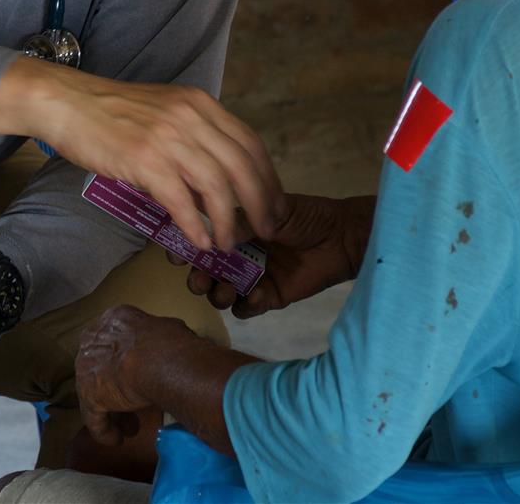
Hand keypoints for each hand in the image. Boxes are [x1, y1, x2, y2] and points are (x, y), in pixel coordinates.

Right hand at [0, 58, 286, 251]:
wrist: (67, 103)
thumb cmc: (111, 112)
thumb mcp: (165, 112)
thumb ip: (193, 137)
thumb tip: (213, 181)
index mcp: (200, 104)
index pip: (250, 143)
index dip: (268, 178)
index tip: (275, 204)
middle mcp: (191, 117)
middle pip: (243, 166)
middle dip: (261, 204)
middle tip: (267, 231)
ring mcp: (168, 137)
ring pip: (217, 186)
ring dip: (228, 221)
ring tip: (228, 244)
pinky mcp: (144, 160)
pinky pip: (181, 200)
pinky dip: (195, 225)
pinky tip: (199, 241)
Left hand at [76, 305, 181, 446]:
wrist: (159, 361)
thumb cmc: (172, 344)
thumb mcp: (170, 331)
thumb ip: (161, 339)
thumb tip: (173, 344)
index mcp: (114, 319)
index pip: (114, 343)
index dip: (125, 363)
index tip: (138, 378)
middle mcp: (94, 339)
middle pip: (102, 368)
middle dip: (117, 388)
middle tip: (134, 406)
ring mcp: (87, 367)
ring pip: (98, 392)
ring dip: (113, 411)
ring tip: (130, 428)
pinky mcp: (88, 394)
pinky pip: (94, 417)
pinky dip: (104, 430)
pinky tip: (116, 440)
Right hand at [180, 194, 373, 317]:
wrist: (342, 237)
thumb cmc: (307, 216)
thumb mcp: (269, 211)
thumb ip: (240, 222)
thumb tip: (210, 232)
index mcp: (234, 231)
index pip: (203, 241)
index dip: (187, 248)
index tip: (177, 254)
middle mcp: (238, 256)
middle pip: (205, 272)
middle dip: (197, 277)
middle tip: (198, 279)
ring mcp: (252, 278)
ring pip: (221, 293)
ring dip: (216, 293)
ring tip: (225, 290)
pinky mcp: (269, 298)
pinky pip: (247, 308)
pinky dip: (246, 305)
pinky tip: (256, 295)